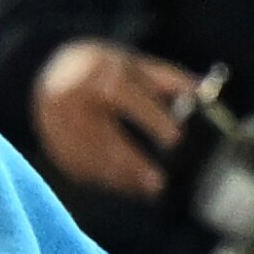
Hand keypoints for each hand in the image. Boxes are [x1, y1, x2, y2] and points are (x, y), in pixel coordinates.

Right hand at [31, 39, 198, 201]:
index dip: (149, 116)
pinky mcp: (50, 141)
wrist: (53, 71)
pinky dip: (103, 180)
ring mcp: (54, 120)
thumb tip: (203, 94)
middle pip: (101, 132)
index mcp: (94, 69)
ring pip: (88, 155)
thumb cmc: (104, 70)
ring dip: (120, 177)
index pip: (122, 92)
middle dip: (131, 161)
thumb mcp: (135, 65)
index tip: (175, 138)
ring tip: (148, 188)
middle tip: (158, 183)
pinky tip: (126, 186)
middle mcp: (69, 93)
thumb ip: (168, 80)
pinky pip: (76, 166)